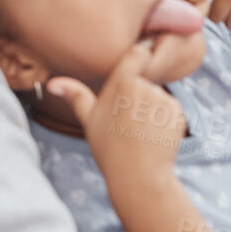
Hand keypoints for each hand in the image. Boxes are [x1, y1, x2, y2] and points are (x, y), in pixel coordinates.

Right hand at [48, 35, 187, 181]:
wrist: (138, 177)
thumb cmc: (108, 149)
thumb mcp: (89, 120)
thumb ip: (75, 96)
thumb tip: (52, 83)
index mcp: (122, 83)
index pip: (138, 53)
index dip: (139, 58)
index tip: (135, 70)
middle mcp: (144, 86)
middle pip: (145, 82)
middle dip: (139, 97)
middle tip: (129, 123)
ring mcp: (163, 100)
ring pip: (157, 97)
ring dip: (151, 110)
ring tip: (140, 133)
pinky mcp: (178, 112)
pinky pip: (170, 110)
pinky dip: (164, 121)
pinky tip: (154, 137)